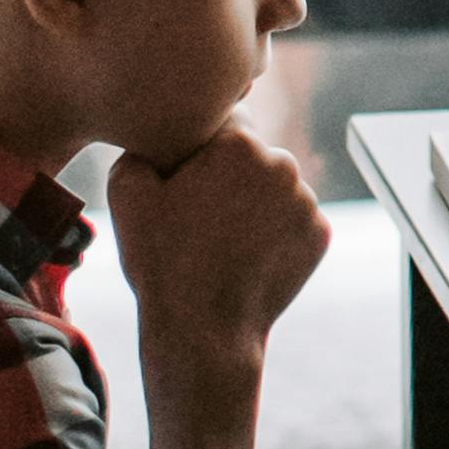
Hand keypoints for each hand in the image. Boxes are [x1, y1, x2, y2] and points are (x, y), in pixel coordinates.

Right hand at [110, 121, 330, 380]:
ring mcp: (307, 201)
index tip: (187, 175)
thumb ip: (144, 145)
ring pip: (276, 188)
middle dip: (231, 173)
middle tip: (201, 214)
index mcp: (239, 143)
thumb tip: (160, 134)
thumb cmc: (161, 260)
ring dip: (256, 203)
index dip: (201, 145)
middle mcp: (283, 163)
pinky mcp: (320, 234)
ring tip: (222, 240)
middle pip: (253, 155)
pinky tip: (246, 256)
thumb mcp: (127, 191)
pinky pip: (294, 220)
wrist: (203, 329)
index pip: (224, 119)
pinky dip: (276, 232)